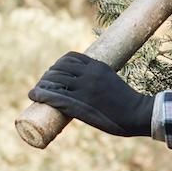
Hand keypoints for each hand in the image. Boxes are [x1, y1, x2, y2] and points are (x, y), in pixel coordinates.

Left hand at [28, 52, 153, 137]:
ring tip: (36, 91)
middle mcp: (88, 74)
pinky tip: (33, 95)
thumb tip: (88, 89)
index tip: (55, 72)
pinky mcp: (79, 104)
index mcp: (98, 66)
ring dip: (41, 84)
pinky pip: (54, 96)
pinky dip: (41, 94)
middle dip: (48, 75)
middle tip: (43, 84)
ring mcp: (83, 89)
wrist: (137, 113)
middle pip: (59, 68)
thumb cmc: (128, 101)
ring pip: (54, 80)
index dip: (59, 64)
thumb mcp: (112, 81)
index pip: (71, 57)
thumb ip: (99, 80)